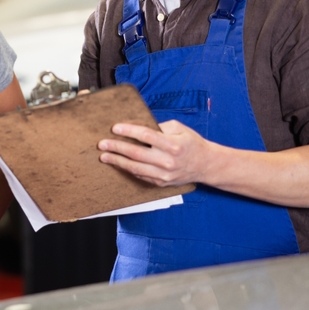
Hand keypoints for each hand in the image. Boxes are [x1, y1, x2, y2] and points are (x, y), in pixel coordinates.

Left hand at [97, 120, 214, 186]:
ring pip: (135, 168)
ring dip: (117, 162)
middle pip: (137, 154)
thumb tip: (138, 126)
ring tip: (104, 156)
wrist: (205, 165)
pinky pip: (140, 176)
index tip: (115, 128)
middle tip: (102, 143)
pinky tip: (118, 164)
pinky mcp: (161, 183)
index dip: (129, 131)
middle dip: (117, 148)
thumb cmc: (191, 143)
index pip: (147, 136)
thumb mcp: (179, 128)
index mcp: (173, 145)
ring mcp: (164, 175)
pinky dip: (127, 170)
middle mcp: (168, 161)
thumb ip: (160, 127)